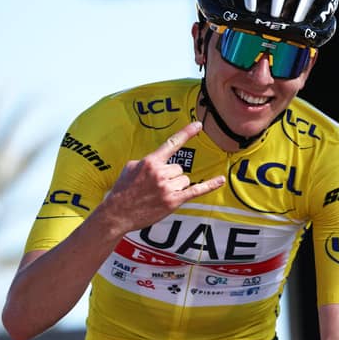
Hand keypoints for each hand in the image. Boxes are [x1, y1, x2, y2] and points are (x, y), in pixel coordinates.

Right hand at [101, 121, 224, 234]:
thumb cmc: (123, 190)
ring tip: (158, 194)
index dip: (186, 133)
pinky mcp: (173, 201)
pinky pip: (196, 190)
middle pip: (179, 169)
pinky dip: (210, 185)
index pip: (172, 144)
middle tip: (155, 187)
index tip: (199, 125)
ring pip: (184, 180)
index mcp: (150, 162)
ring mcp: (167, 188)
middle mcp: (160, 173)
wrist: (117, 214)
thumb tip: (160, 160)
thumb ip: (147, 160)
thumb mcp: (130, 168)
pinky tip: (221, 180)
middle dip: (170, 177)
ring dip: (176, 186)